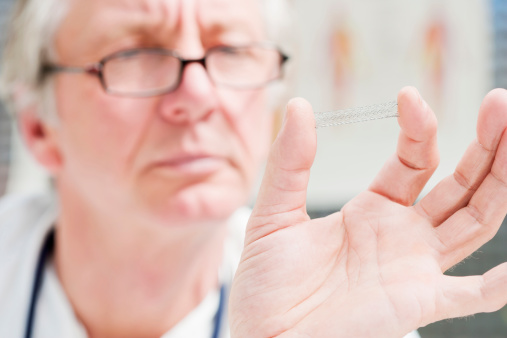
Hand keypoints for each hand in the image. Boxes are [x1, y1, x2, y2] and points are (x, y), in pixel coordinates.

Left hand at [229, 87, 506, 336]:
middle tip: (499, 101)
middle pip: (460, 185)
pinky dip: (496, 284)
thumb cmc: (268, 284)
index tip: (409, 97)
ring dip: (500, 183)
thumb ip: (289, 163)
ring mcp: (413, 267)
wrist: (264, 336)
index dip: (419, 127)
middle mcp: (402, 234)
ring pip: (475, 221)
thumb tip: (299, 106)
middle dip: (485, 145)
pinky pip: (468, 295)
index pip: (414, 159)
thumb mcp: (274, 214)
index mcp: (372, 209)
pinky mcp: (415, 304)